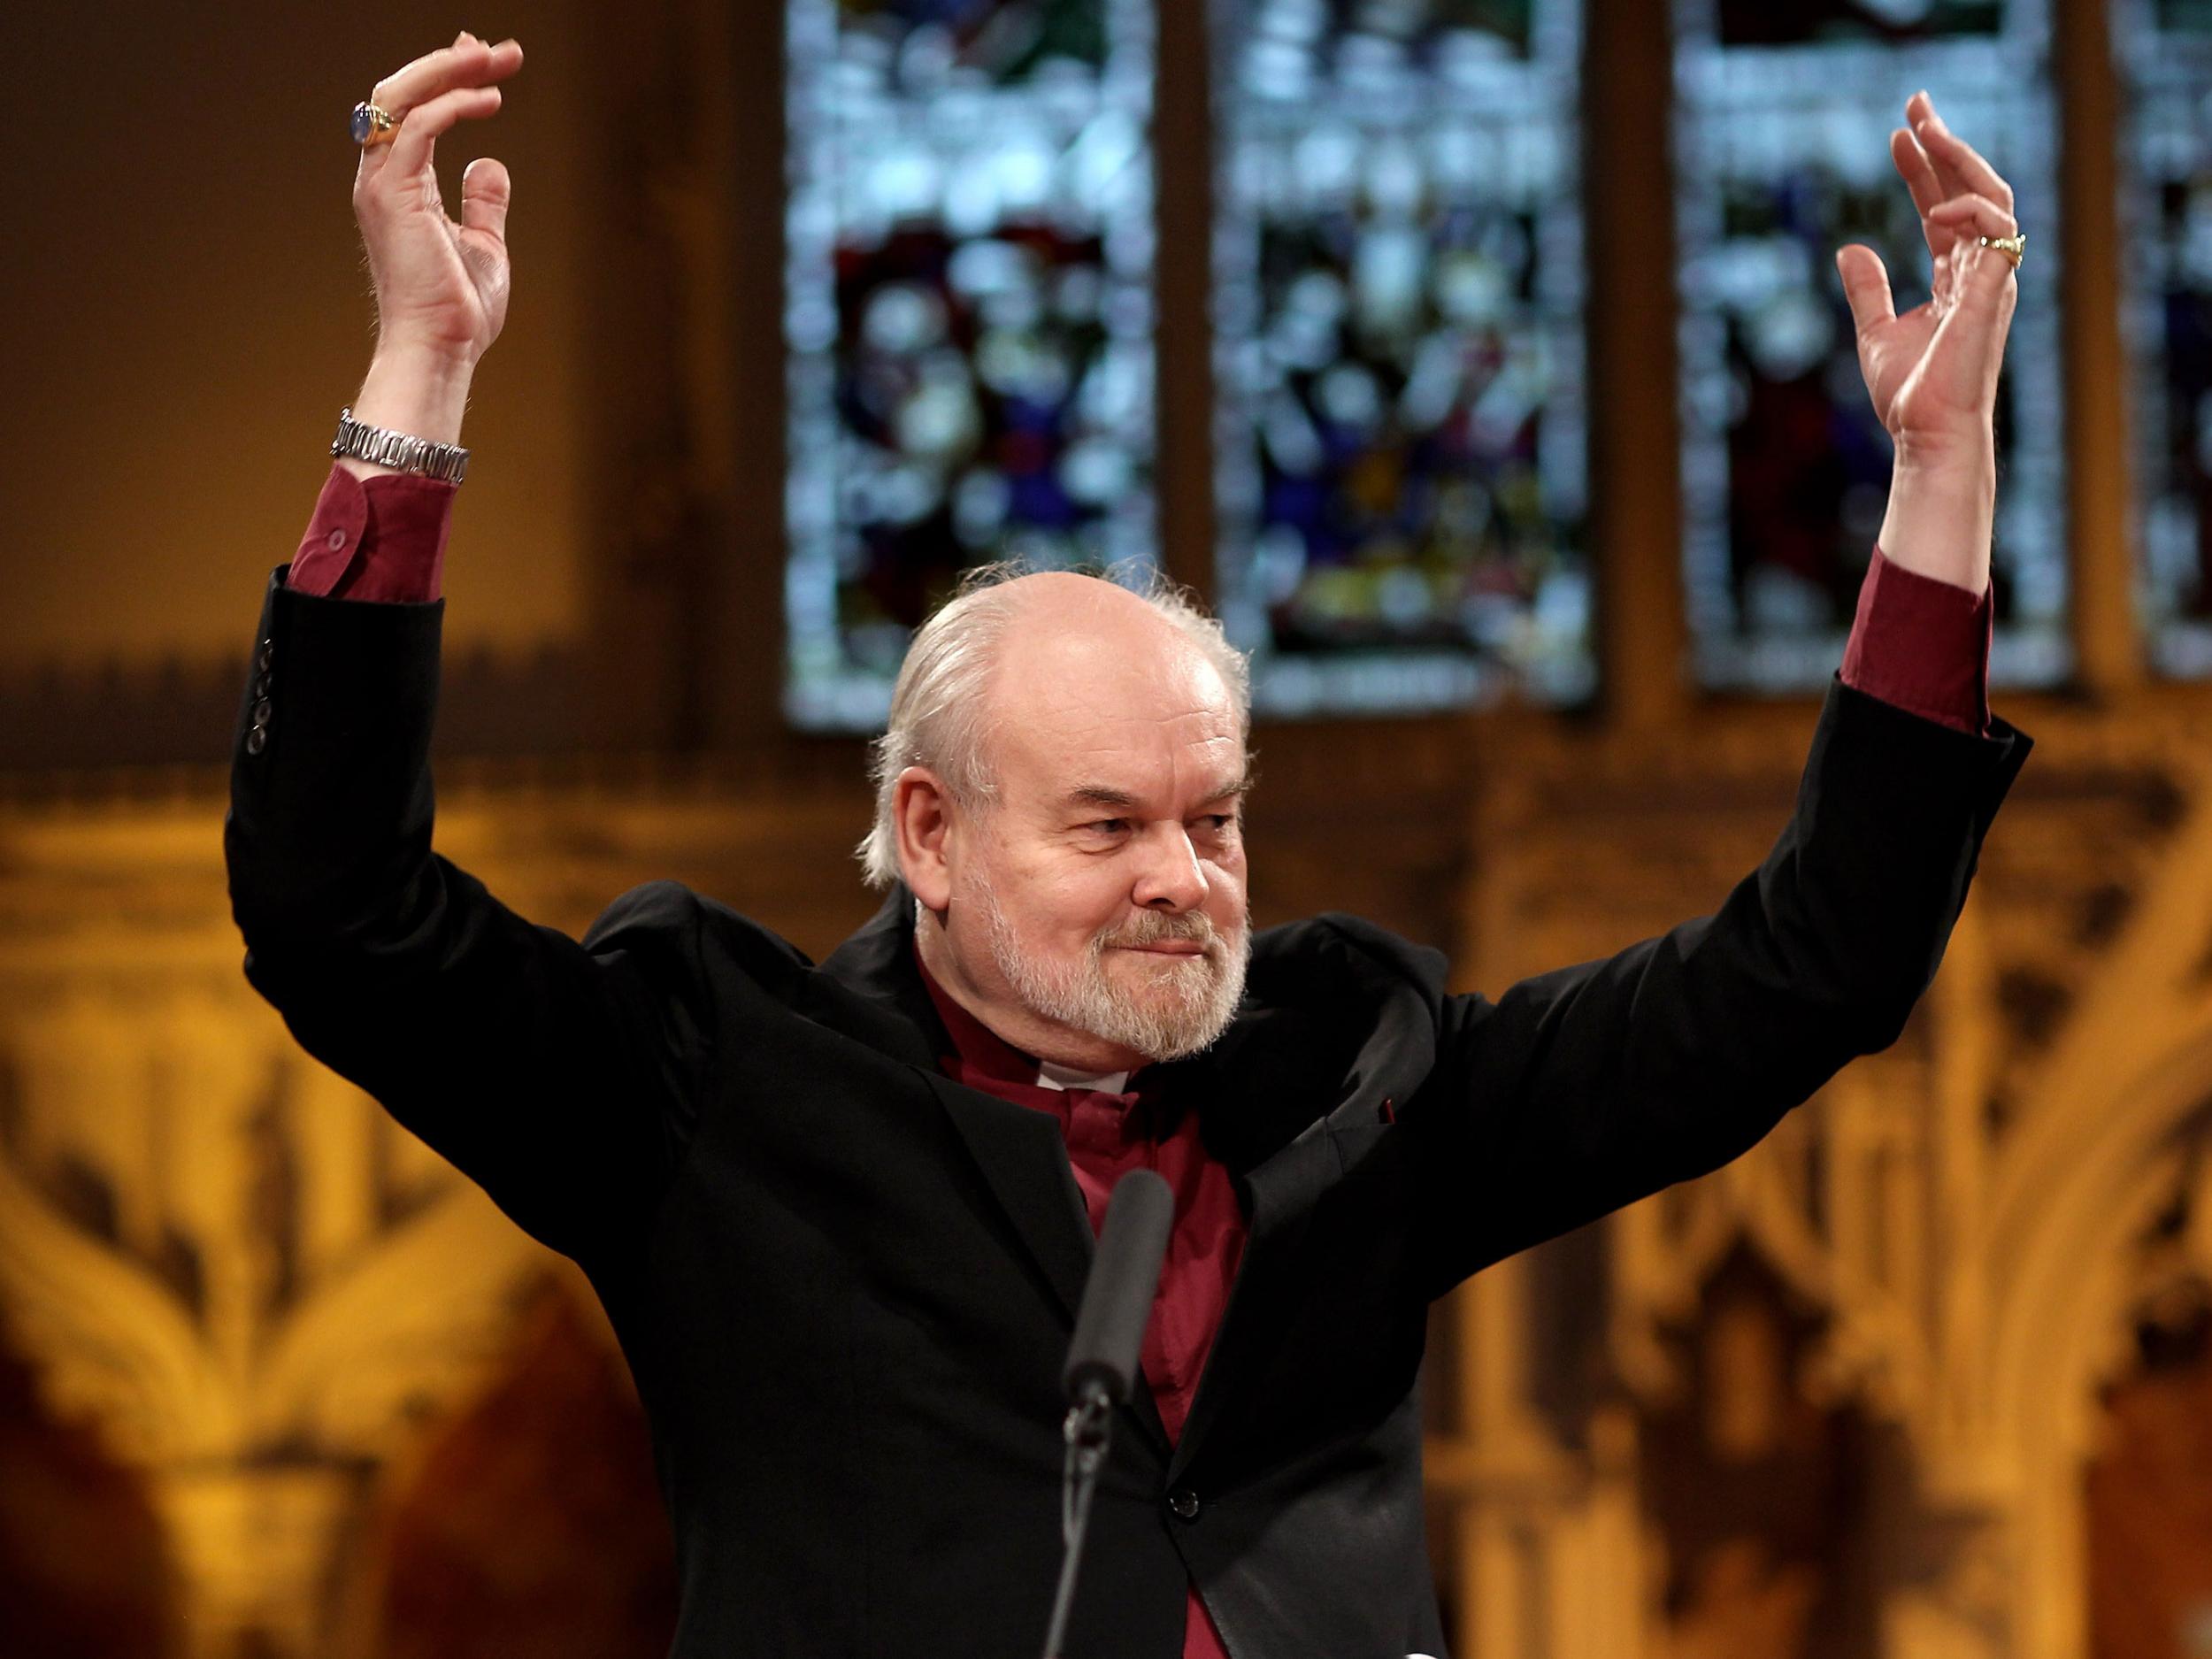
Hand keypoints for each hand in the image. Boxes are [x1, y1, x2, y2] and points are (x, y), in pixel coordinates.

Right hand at [352, 32, 525, 370]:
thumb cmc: (456, 310)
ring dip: (451, 70)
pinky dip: (454, 104)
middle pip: (403, 92)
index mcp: (397, 185)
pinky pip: (420, 126)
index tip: (485, 61)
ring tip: (498, 60)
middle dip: (451, 62)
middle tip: (501, 50)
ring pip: (403, 97)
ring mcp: (381, 182)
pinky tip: (490, 101)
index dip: (446, 77)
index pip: (411, 111)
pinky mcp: (394, 192)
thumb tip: (490, 163)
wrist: (440, 348)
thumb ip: (482, 202)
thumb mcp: (482, 243)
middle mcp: (380, 176)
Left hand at [1836, 91, 2019, 468]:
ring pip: (1993, 197)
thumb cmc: (1909, 395)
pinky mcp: (1994, 290)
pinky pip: (1997, 230)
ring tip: (1923, 132)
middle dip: (1945, 144)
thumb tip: (1849, 247)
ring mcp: (1992, 279)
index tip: (1896, 134)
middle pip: (1970, 189)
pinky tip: (1932, 208)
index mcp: (1956, 277)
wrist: (1925, 434)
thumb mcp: (1876, 332)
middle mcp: (1979, 272)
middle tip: (1915, 104)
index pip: (1942, 207)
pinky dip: (1968, 209)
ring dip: (1959, 159)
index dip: (1922, 169)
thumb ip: (1868, 289)